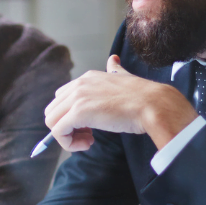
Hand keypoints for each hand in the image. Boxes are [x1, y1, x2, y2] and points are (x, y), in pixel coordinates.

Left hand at [44, 56, 195, 151]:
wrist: (153, 105)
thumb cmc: (143, 97)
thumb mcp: (124, 78)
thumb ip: (115, 70)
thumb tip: (113, 60)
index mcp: (87, 78)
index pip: (63, 98)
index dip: (71, 115)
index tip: (90, 126)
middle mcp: (78, 84)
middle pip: (53, 110)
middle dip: (66, 125)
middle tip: (88, 135)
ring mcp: (77, 98)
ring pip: (51, 121)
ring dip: (67, 136)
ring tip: (88, 141)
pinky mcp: (78, 113)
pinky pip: (58, 132)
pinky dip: (68, 143)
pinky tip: (88, 144)